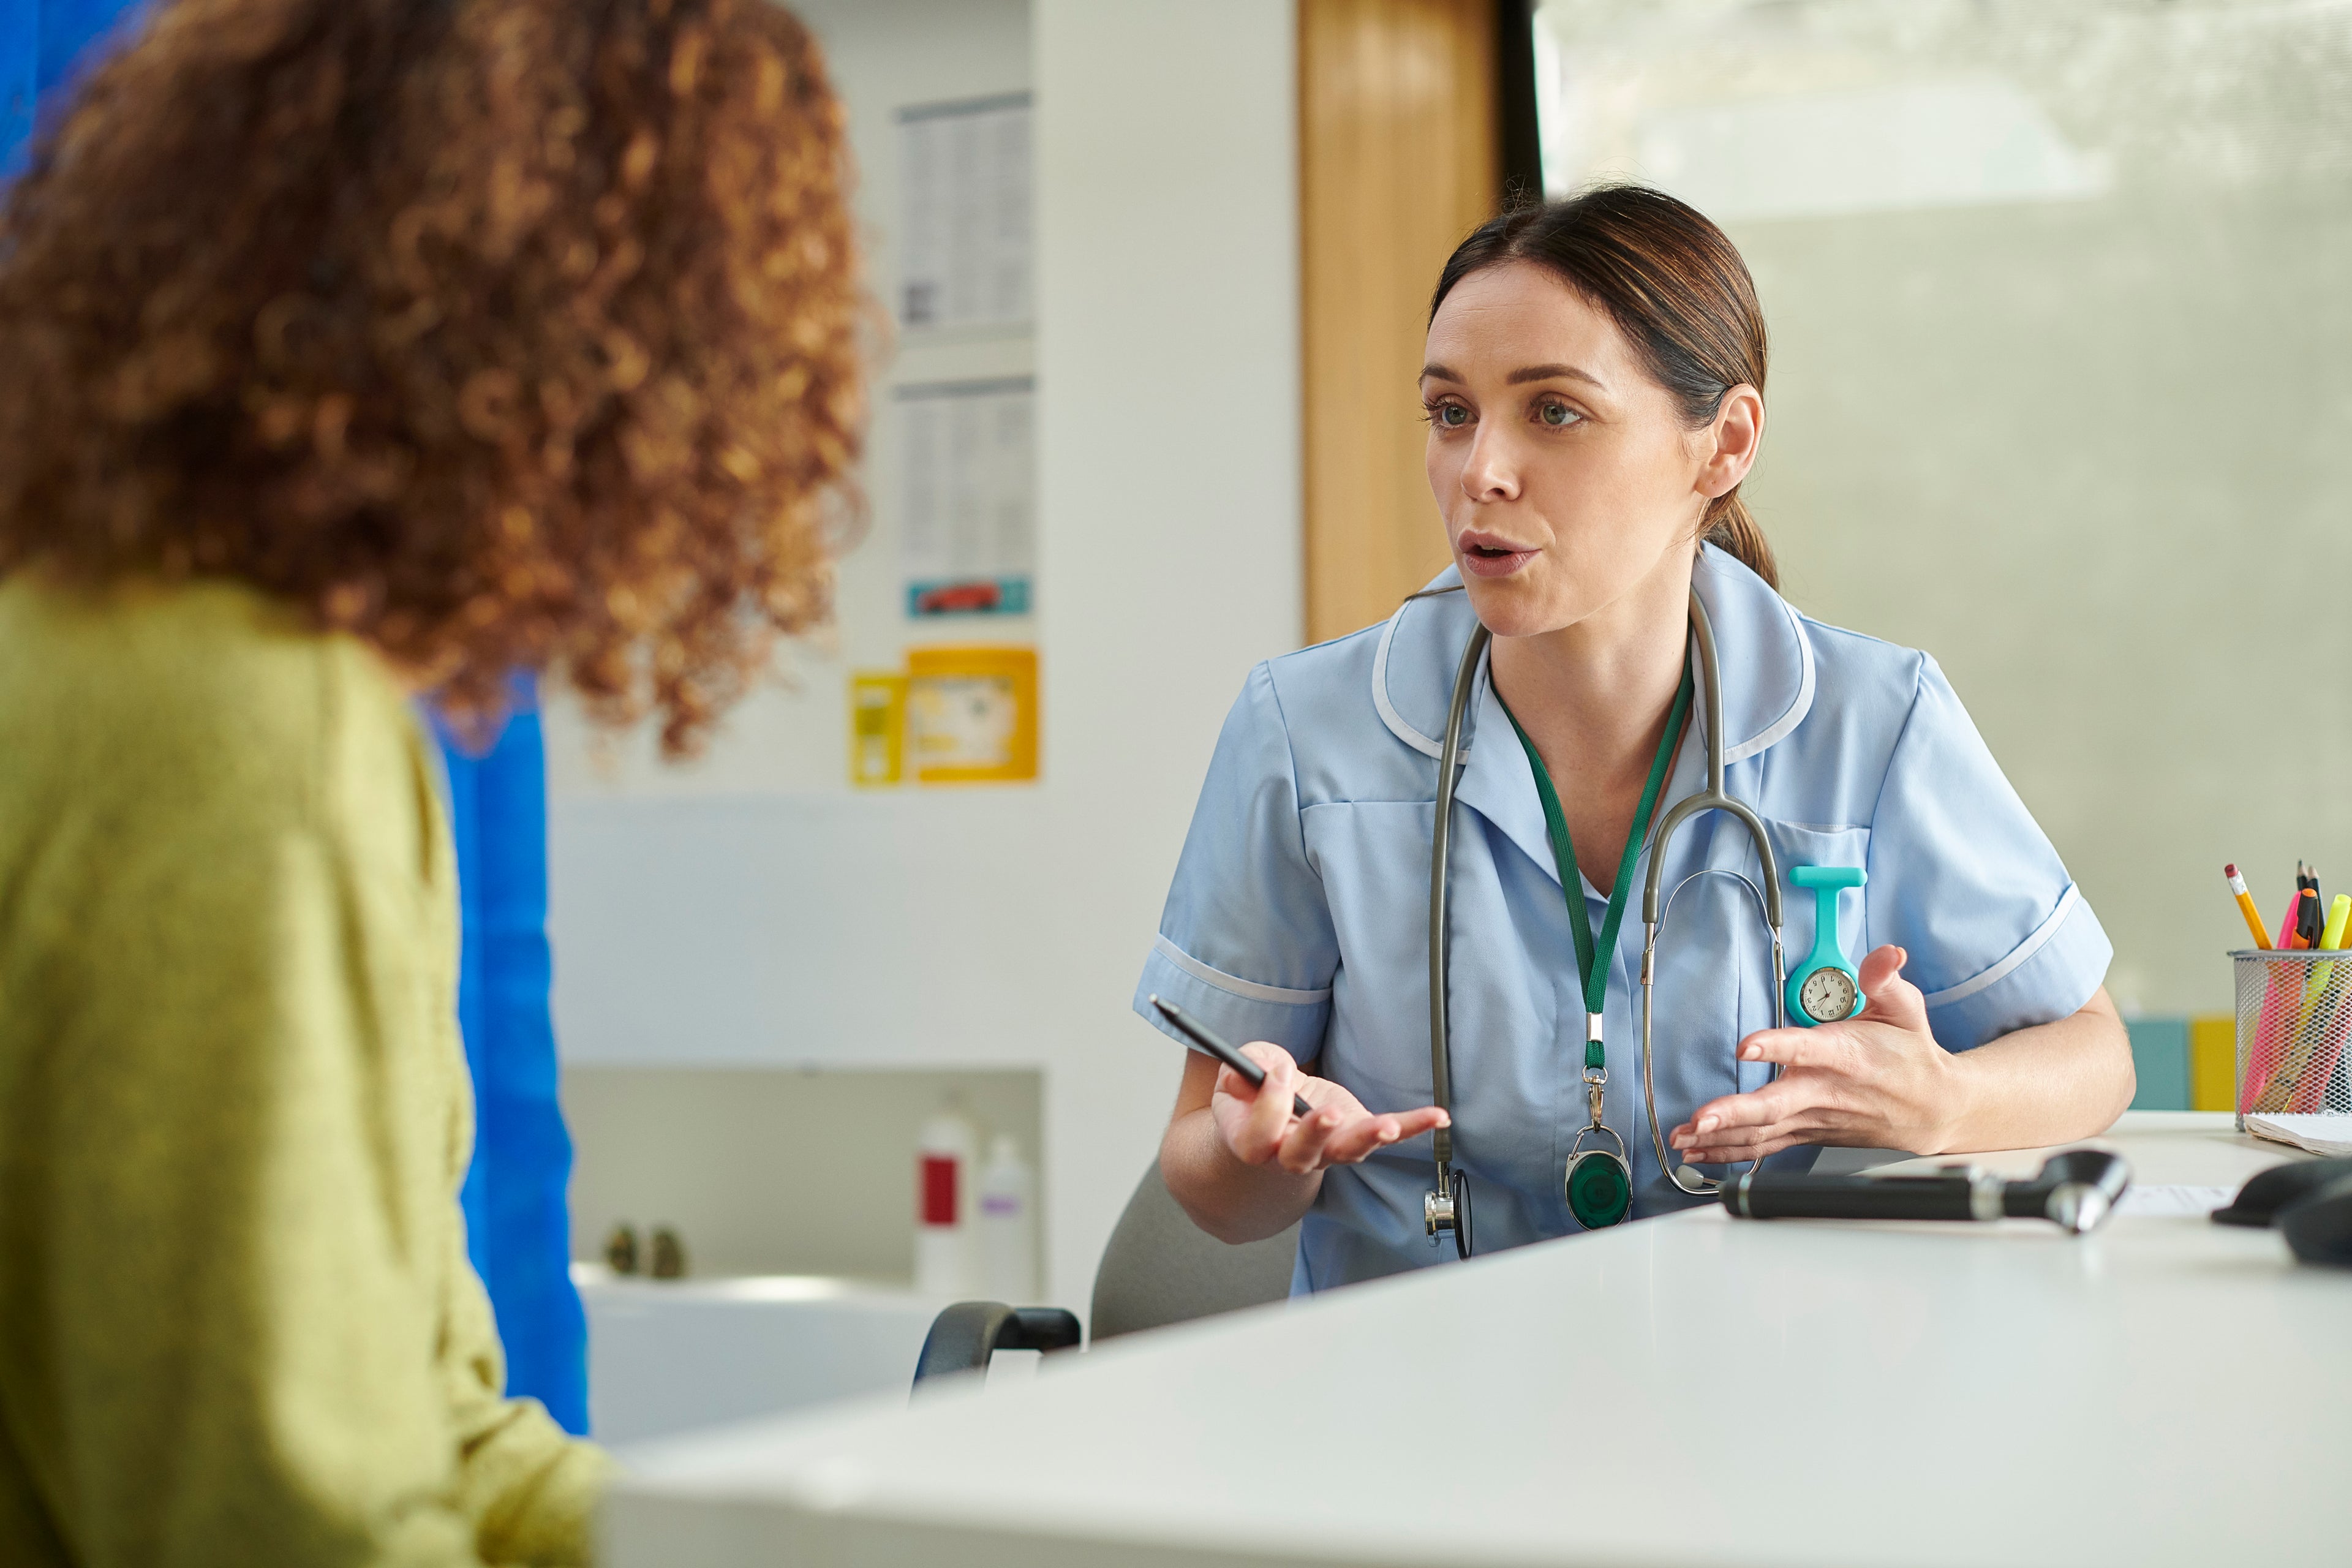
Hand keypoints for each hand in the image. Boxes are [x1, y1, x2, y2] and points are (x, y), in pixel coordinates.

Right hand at [1210, 1042, 1449, 1175]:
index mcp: (1252, 1143)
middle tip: (1329, 1112)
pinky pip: (1387, 1134)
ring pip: (1347, 1152)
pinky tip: (1438, 1117)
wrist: (1270, 1115)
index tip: (1279, 1071)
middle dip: (1317, 1133)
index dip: (1269, 1105)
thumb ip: (1241, 1071)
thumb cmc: (1251, 1094)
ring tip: (1388, 1127)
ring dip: (1369, 1138)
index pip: (1260, 1136)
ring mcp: (1327, 1150)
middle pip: (1301, 1157)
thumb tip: (1257, 1074)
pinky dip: (1414, 1125)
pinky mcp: (1356, 1134)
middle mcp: (1290, 1155)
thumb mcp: (1240, 1072)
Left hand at [1668, 945, 1959, 1163]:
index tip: (1747, 1044)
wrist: (1933, 1108)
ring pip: (1765, 1132)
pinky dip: (1731, 1153)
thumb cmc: (1911, 1054)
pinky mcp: (1807, 1132)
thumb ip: (1885, 979)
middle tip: (1702, 1118)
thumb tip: (1886, 954)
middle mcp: (1827, 1091)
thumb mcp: (1906, 1009)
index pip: (1809, 1049)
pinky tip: (1699, 1152)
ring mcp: (1815, 1117)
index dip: (1778, 1046)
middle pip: (1778, 1104)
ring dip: (1722, 1138)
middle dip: (1737, 1113)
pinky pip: (1766, 1147)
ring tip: (1684, 1138)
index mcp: (1848, 1055)